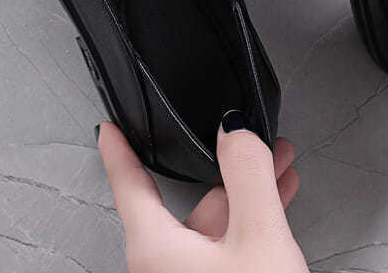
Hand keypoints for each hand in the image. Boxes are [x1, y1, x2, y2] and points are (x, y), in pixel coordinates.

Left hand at [97, 114, 307, 272]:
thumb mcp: (258, 237)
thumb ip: (245, 173)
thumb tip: (234, 129)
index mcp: (157, 250)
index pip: (129, 186)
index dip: (119, 151)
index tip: (109, 128)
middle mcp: (167, 268)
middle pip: (190, 200)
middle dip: (226, 164)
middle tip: (247, 135)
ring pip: (216, 222)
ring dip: (248, 189)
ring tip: (278, 162)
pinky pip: (229, 244)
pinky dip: (253, 217)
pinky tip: (278, 199)